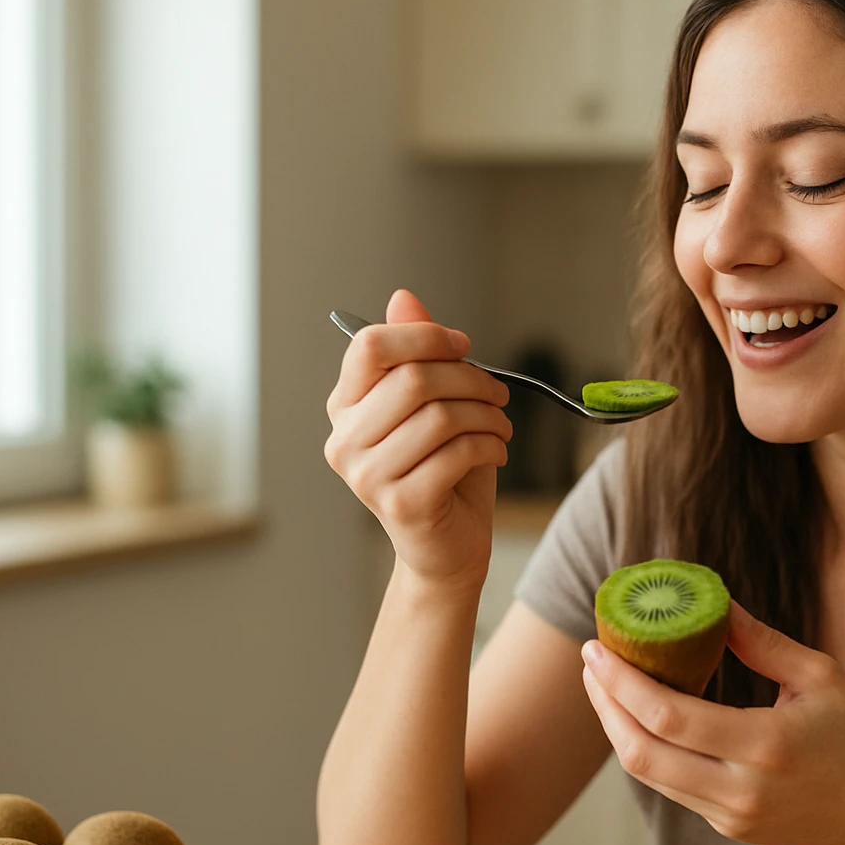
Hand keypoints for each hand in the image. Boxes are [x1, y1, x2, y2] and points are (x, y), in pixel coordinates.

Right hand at [324, 289, 511, 591]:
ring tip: (500, 427)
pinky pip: (455, 453)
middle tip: (499, 393)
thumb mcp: (435, 404)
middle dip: (471, 379)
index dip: (424, 337)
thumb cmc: (443, 470)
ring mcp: (366, 476)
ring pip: (439, 416)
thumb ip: (417, 354)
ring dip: (487, 415)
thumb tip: (403, 297)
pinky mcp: (399, 504)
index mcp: (346, 406)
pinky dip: (489, 446)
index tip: (464, 346)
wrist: (447, 547)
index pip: (369, 346)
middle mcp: (344, 441)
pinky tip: (495, 452)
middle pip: (413, 379)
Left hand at [580, 602, 844, 844]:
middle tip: (592, 660)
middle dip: (604, 704)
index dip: (622, 682)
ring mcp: (730, 817)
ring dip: (618, 728)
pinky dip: (648, 749)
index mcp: (765, 746)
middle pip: (641, 752)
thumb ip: (764, 643)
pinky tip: (643, 715)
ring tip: (606, 684)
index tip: (598, 646)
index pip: (669, 716)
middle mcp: (739, 790)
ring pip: (649, 775)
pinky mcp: (729, 828)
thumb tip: (715, 604)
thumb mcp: (822, 677)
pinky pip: (672, 787)